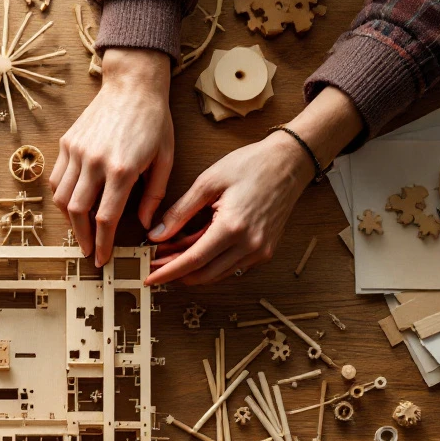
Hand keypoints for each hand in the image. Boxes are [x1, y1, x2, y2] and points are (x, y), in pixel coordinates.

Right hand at [49, 48, 173, 267]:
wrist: (132, 84)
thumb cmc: (154, 121)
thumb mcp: (165, 159)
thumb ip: (154, 195)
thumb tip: (145, 225)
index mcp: (122, 168)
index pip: (106, 218)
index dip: (103, 243)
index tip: (102, 259)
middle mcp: (94, 161)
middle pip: (79, 213)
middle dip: (82, 238)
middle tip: (88, 252)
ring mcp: (77, 152)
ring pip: (62, 198)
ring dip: (69, 221)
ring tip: (80, 232)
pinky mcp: (67, 143)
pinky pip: (57, 179)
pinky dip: (61, 197)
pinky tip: (72, 206)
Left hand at [144, 131, 312, 285]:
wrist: (290, 162)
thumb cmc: (251, 165)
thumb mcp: (208, 182)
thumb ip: (180, 212)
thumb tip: (157, 235)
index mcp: (233, 227)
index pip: (193, 261)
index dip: (168, 272)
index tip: (150, 277)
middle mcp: (249, 245)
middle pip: (204, 274)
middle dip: (176, 273)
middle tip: (154, 264)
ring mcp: (260, 251)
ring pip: (217, 274)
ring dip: (192, 269)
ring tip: (171, 254)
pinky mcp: (265, 251)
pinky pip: (231, 267)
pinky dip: (210, 263)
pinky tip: (195, 249)